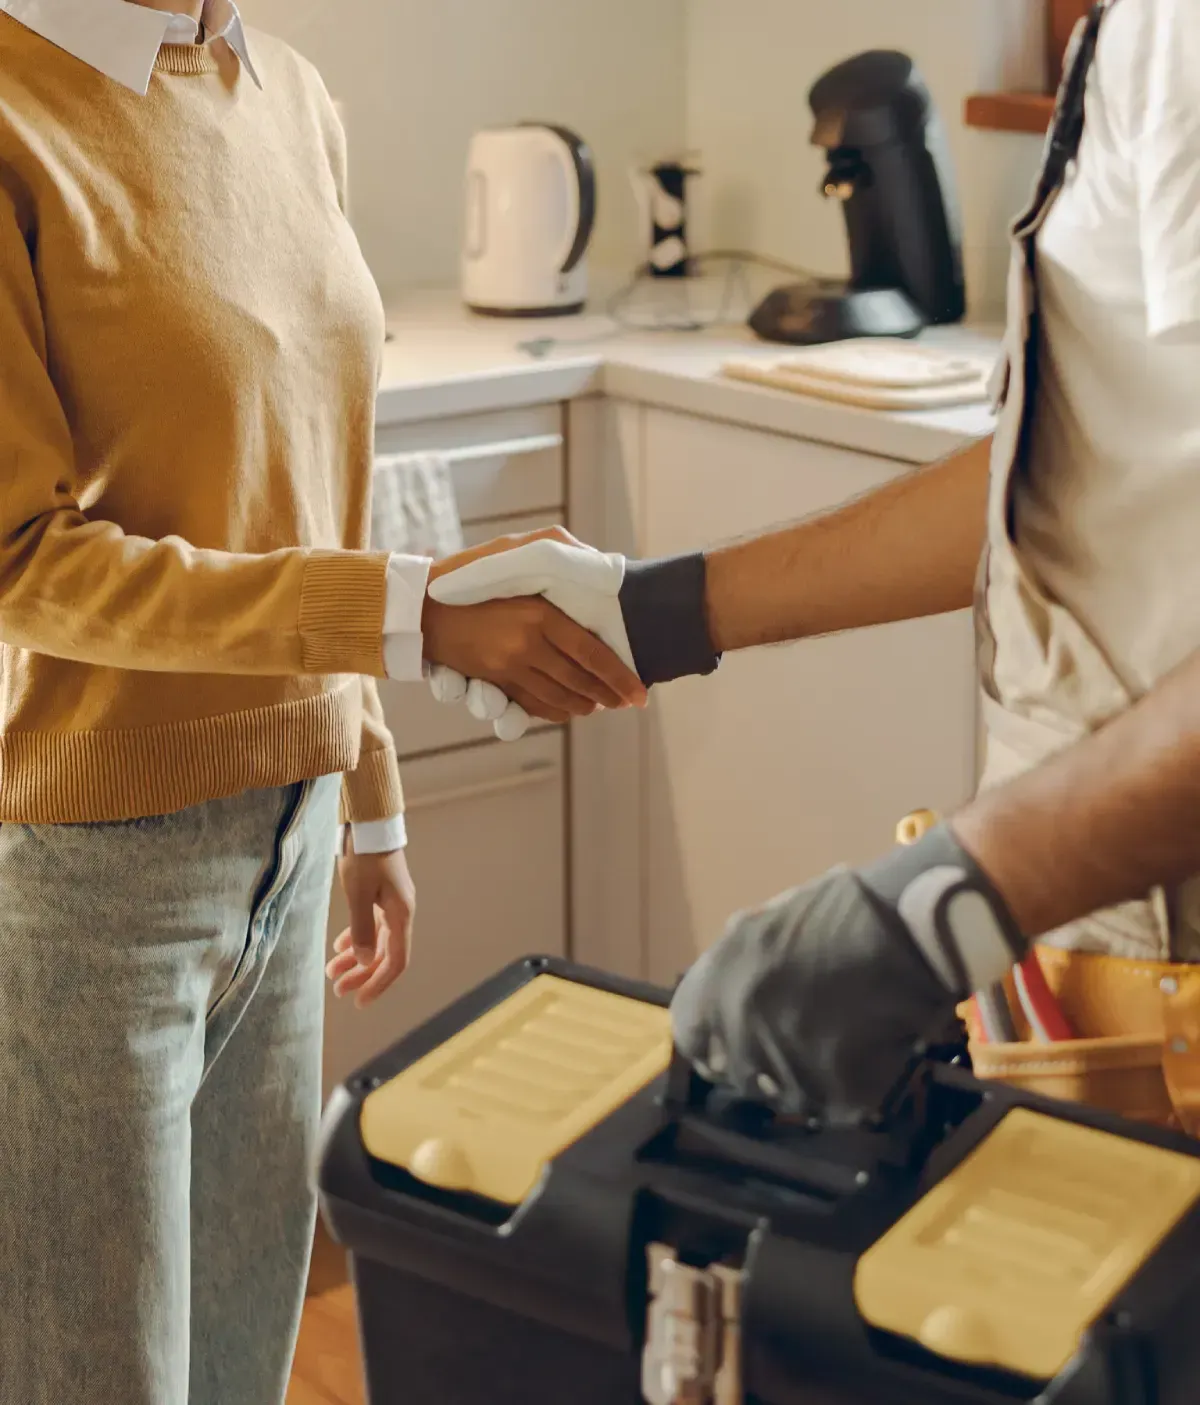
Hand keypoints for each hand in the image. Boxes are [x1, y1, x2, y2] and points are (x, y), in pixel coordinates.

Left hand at [327, 845, 415, 1008]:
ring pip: (377, 941)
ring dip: (356, 959)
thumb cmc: (364, 856)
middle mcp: (401, 913)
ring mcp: (392, 904)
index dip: (378, 984)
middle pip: (385, 955)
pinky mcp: (382, 895)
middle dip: (362, 975)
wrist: (370, 822)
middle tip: (337, 990)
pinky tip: (340, 947)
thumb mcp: (358, 894)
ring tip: (332, 972)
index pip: (395, 961)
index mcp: (401, 915)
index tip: (359, 1002)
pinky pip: (373, 926)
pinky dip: (357, 939)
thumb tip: (363, 961)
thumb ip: (361, 929)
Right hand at [423, 530, 646, 723]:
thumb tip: (603, 562)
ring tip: (602, 705)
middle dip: (608, 696)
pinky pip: (533, 704)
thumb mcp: (514, 551)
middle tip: (627, 701)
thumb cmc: (474, 571)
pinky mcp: (492, 680)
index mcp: (538, 613)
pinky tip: (569, 708)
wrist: (422, 604)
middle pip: (579, 682)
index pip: (591, 653)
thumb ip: (560, 552)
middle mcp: (525, 644)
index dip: (619, 677)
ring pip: (558, 698)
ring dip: (585, 706)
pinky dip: (556, 711)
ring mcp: (507, 667)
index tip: (639, 691)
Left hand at [669, 824, 1023, 1122]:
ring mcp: (787, 1061)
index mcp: (721, 978)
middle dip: (768, 1063)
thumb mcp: (772, 924)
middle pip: (741, 1072)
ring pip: (788, 1094)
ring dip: (812, 1077)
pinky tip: (873, 1050)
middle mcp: (742, 1024)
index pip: (691, 1033)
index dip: (713, 1042)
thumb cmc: (847, 910)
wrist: (916, 923)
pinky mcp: (836, 1091)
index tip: (733, 1046)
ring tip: (847, 1041)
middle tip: (807, 1042)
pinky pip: (836, 1105)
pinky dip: (853, 1088)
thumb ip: (740, 967)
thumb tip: (725, 1001)